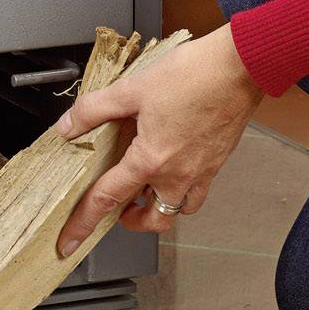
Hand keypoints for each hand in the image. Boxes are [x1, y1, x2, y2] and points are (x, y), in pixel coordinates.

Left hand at [52, 28, 265, 257]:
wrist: (240, 67)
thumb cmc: (193, 75)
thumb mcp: (132, 88)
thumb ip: (94, 110)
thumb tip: (68, 126)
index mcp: (151, 159)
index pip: (107, 198)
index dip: (83, 223)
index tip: (70, 242)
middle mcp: (178, 175)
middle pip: (152, 219)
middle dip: (132, 221)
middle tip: (119, 210)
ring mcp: (202, 171)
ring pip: (178, 209)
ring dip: (159, 208)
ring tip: (145, 191)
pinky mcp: (217, 161)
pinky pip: (197, 191)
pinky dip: (182, 191)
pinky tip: (174, 168)